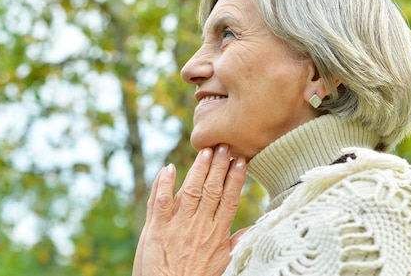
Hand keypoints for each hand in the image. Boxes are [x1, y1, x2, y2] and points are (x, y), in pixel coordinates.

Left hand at [133, 144, 246, 275]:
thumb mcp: (222, 264)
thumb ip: (235, 243)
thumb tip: (253, 228)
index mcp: (217, 234)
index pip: (229, 200)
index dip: (235, 179)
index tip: (241, 161)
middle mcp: (199, 226)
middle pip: (212, 190)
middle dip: (219, 166)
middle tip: (224, 146)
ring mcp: (177, 226)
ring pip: (191, 191)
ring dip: (198, 170)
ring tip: (206, 151)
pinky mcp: (156, 229)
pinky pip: (160, 202)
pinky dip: (164, 184)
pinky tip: (168, 168)